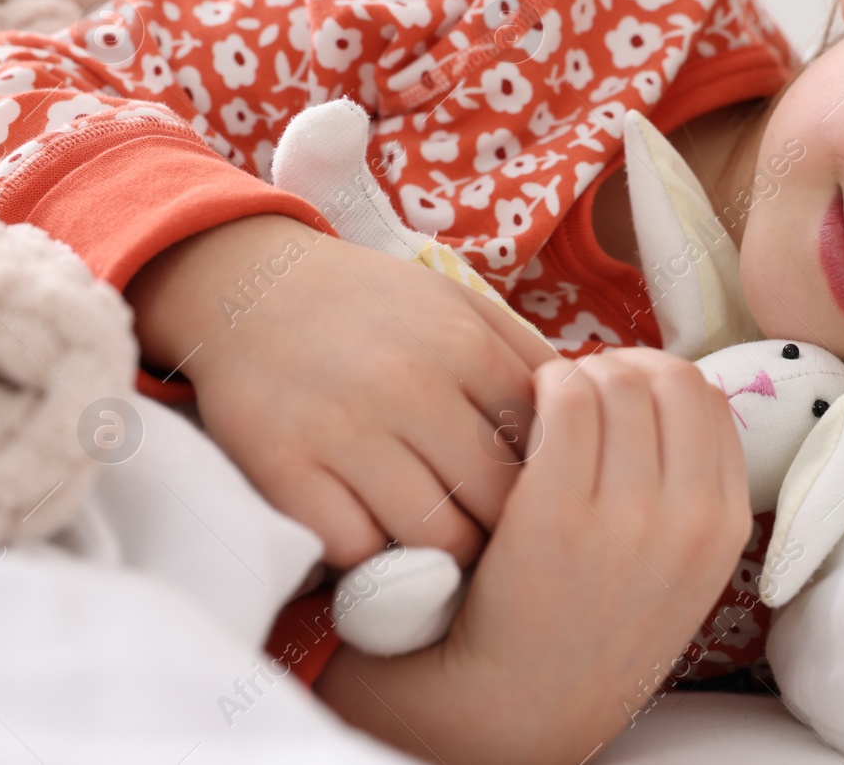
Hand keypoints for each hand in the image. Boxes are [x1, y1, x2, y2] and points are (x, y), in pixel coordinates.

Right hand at [124, 213, 556, 568]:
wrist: (249, 288)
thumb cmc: (369, 306)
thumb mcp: (455, 303)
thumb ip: (522, 353)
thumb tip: (594, 408)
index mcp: (465, 346)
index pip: (547, 443)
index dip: (552, 479)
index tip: (543, 495)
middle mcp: (411, 388)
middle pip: (499, 500)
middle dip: (508, 529)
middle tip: (500, 541)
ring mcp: (345, 431)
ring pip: (434, 536)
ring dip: (445, 553)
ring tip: (443, 546)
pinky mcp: (285, 469)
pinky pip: (355, 548)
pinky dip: (371, 555)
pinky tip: (375, 534)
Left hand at [315, 347, 752, 764]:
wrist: (521, 707)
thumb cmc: (590, 626)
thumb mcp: (677, 567)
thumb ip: (687, 488)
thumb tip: (664, 389)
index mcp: (725, 526)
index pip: (710, 398)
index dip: (661, 380)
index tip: (623, 394)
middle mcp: (689, 518)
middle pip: (668, 378)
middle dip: (621, 370)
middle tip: (581, 392)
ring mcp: (627, 517)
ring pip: (617, 380)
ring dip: (578, 376)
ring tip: (547, 405)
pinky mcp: (557, 513)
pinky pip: (564, 398)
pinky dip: (542, 386)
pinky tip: (520, 414)